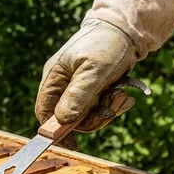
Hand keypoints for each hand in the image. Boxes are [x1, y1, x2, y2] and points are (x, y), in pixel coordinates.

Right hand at [35, 18, 139, 132]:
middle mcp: (64, 85)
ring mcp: (79, 89)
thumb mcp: (94, 71)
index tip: (71, 144)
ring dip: (107, 111)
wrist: (128, 29)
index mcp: (55, 78)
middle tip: (112, 107)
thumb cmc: (107, 44)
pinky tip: (125, 95)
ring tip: (122, 96)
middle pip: (70, 119)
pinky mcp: (95, 91)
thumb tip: (63, 122)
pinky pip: (100, 109)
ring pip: (88, 116)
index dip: (54, 131)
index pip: (45, 112)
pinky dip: (114, 105)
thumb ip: (78, 96)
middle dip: (93, 118)